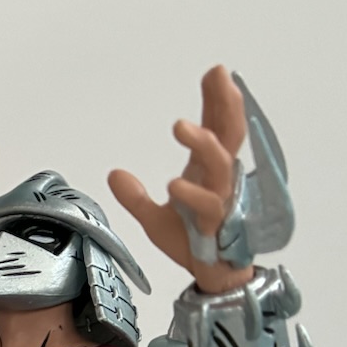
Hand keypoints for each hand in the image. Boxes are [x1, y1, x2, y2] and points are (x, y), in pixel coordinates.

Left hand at [107, 65, 253, 293]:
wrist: (210, 275)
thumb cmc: (192, 241)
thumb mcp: (154, 217)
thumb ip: (135, 196)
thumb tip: (115, 173)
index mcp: (207, 171)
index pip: (217, 127)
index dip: (217, 100)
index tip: (214, 72)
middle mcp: (220, 180)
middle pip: (231, 134)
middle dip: (227, 104)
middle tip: (219, 76)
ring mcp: (222, 200)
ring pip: (222, 165)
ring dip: (202, 143)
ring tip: (179, 125)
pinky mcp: (218, 225)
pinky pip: (209, 205)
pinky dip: (192, 194)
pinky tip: (174, 183)